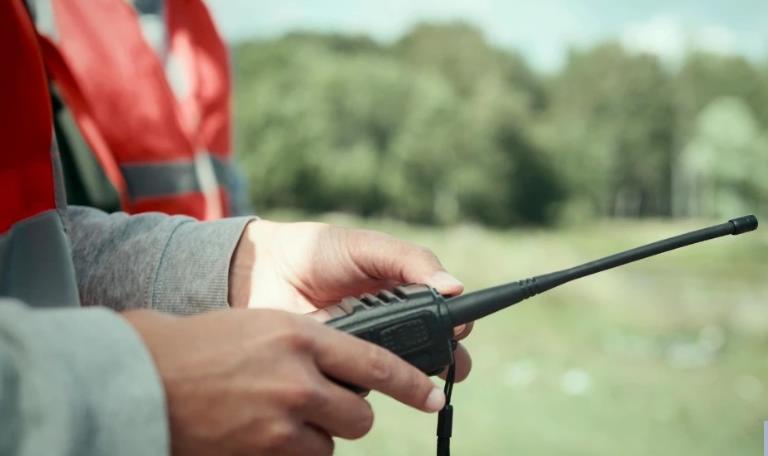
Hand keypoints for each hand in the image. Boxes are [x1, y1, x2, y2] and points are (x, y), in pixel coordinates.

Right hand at [124, 308, 447, 455]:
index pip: (376, 361)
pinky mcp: (266, 453)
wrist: (147, 377)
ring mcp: (282, 421)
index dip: (411, 382)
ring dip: (317, 435)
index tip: (432, 396)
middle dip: (350, 413)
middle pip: (361, 414)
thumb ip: (309, 346)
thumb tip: (346, 368)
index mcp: (302, 335)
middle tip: (325, 404)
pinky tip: (266, 434)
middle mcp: (299, 378)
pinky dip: (294, 452)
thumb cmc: (204, 345)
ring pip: (333, 442)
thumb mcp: (265, 326)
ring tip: (280, 417)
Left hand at [228, 220, 472, 380]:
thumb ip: (410, 261)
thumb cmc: (318, 251)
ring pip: (401, 374)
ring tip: (405, 367)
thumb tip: (455, 286)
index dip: (457, 326)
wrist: (262, 269)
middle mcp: (392, 326)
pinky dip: (366, 380)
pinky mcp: (338, 369)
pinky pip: (362, 384)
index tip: (458, 329)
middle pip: (435, 353)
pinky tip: (361, 370)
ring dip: (409, 374)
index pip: (446, 317)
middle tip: (446, 364)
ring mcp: (366, 350)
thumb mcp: (368, 247)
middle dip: (447, 361)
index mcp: (406, 293)